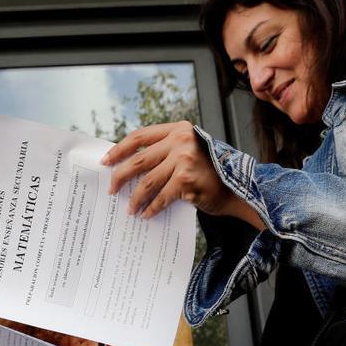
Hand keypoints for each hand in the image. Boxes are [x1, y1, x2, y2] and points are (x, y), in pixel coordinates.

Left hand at [102, 122, 238, 218]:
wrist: (238, 189)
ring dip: (135, 197)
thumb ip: (165, 152)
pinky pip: (161, 196)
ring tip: (129, 208)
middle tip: (111, 189)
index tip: (106, 161)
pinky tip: (146, 215)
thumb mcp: (188, 152)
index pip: (140, 136)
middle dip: (120, 176)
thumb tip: (129, 166)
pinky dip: (152, 208)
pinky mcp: (187, 179)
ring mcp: (184, 159)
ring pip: (147, 180)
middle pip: (139, 159)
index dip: (120, 149)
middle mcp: (180, 140)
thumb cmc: (209, 173)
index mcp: (178, 130)